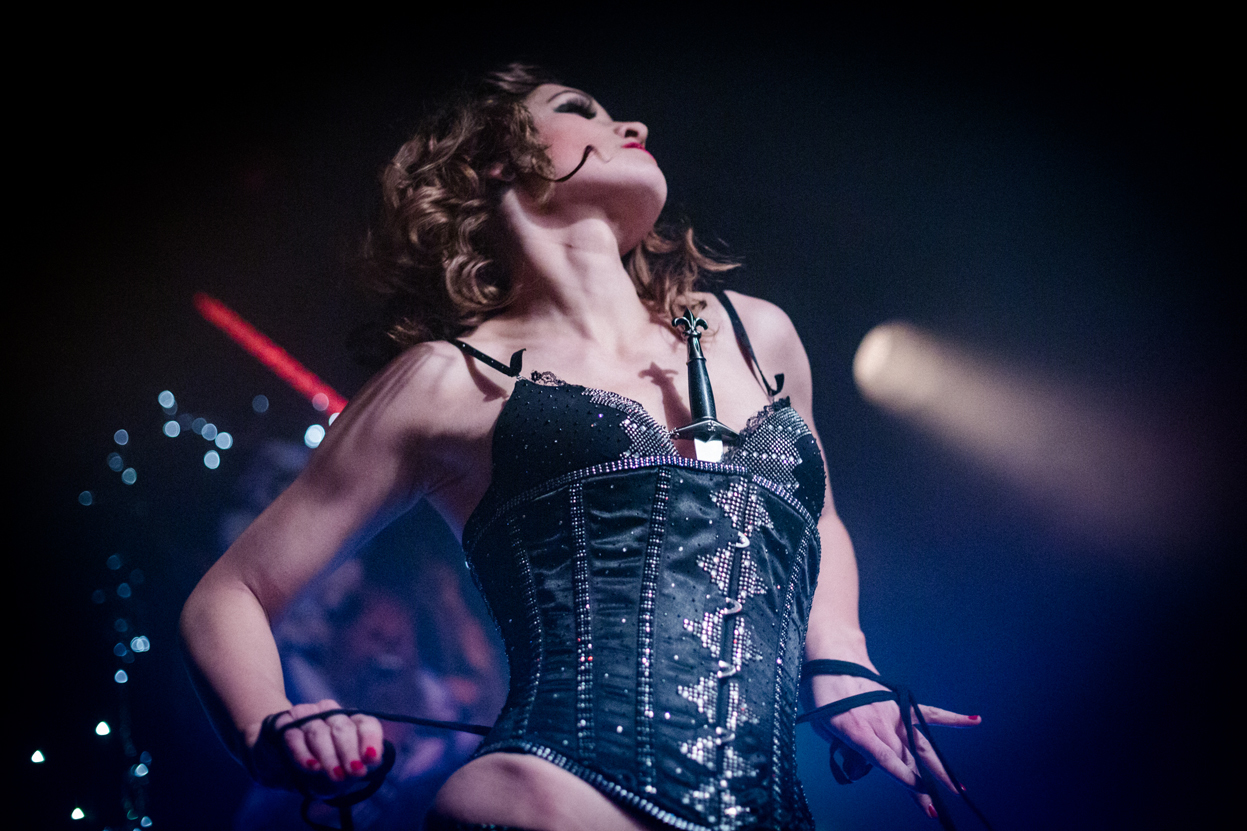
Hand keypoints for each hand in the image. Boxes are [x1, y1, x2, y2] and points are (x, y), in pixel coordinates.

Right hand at [246, 699, 386, 793]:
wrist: (273, 764)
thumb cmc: (314, 770)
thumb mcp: (336, 775)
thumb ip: (350, 770)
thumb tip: (362, 767)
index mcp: (348, 722)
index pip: (365, 724)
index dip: (370, 739)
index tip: (372, 758)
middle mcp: (329, 714)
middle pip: (343, 727)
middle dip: (350, 751)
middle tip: (354, 772)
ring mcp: (305, 716)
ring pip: (319, 732)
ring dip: (329, 755)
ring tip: (336, 775)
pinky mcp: (283, 724)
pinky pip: (294, 737)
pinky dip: (304, 753)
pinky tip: (312, 766)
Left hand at [808, 674, 980, 820]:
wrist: (832, 657)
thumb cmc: (821, 691)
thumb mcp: (821, 724)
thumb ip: (841, 746)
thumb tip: (860, 762)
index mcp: (857, 730)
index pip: (884, 759)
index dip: (902, 777)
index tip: (920, 793)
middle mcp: (881, 723)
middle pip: (906, 760)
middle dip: (921, 788)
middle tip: (935, 811)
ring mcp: (894, 714)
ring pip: (921, 746)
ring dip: (939, 769)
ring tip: (958, 789)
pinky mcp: (901, 704)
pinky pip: (930, 713)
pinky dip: (953, 719)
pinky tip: (974, 721)